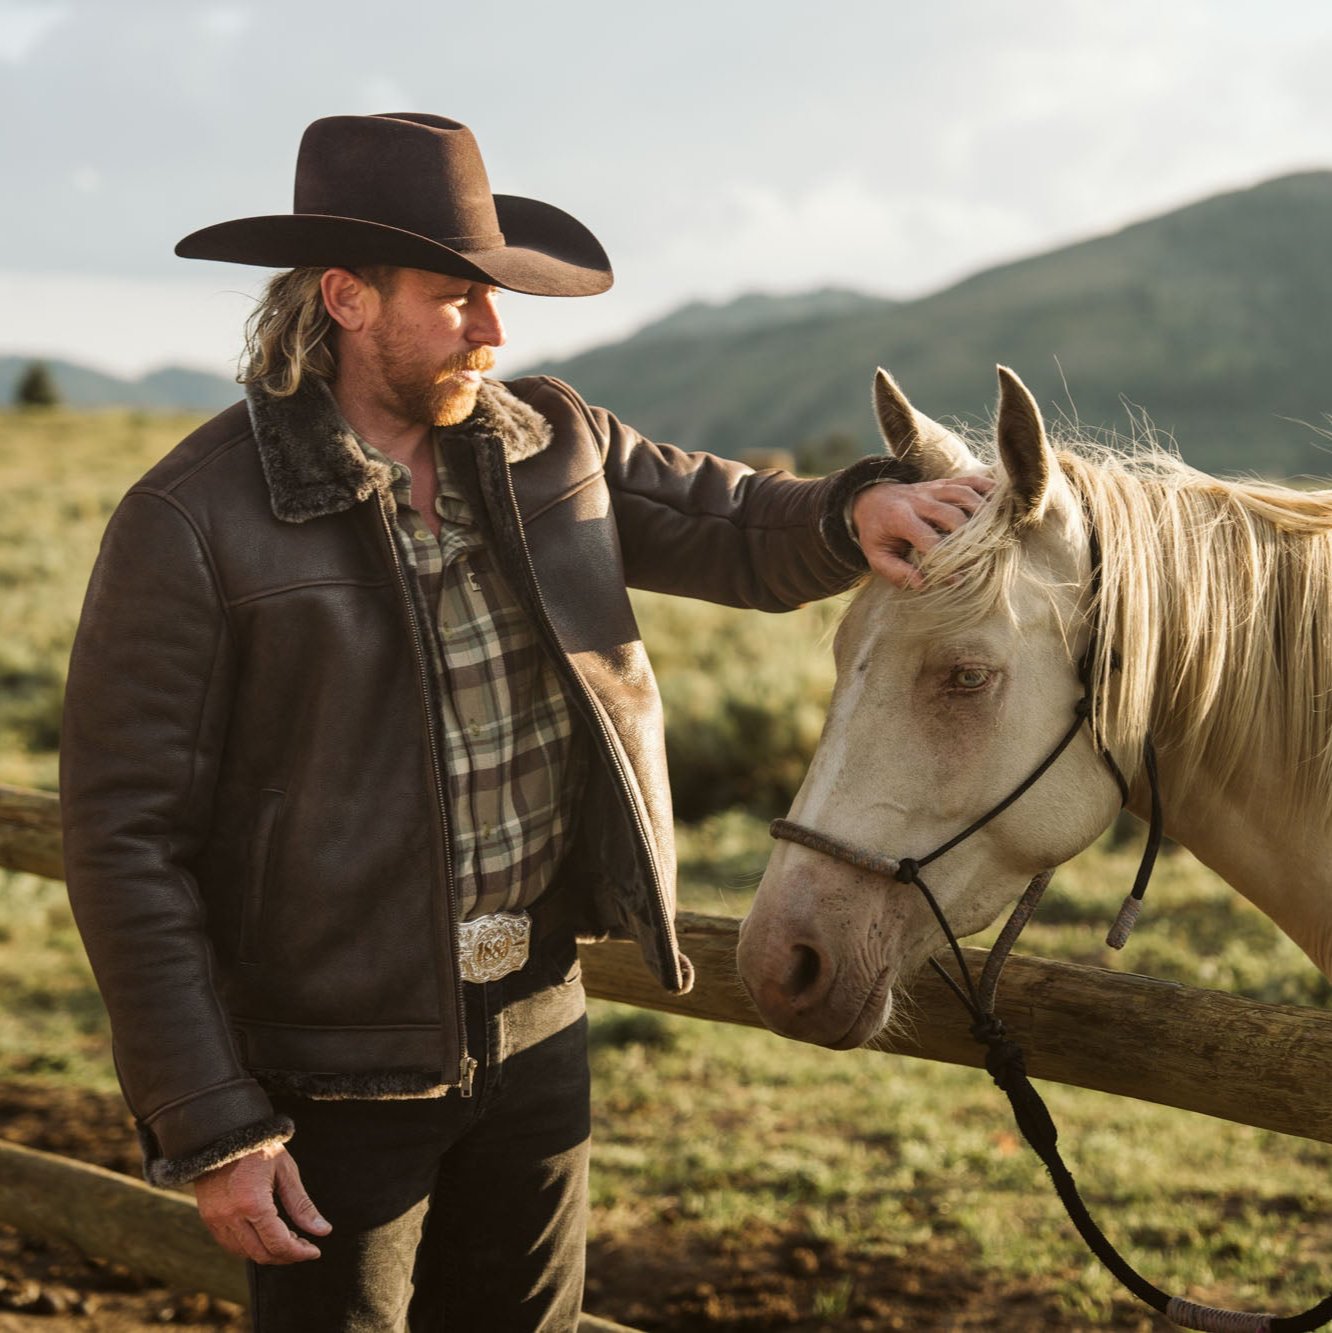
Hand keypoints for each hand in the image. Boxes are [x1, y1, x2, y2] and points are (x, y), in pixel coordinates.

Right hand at [194, 1142, 330, 1264]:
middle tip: (304, 1247)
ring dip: (267, 1253)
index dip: (299, 1252)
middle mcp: (231, 1216)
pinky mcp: (209, 1218)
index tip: (314, 1251)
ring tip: (287, 1240)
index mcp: (253, 1203)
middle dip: (286, 1256)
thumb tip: (323, 1231)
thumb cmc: (259, 1148)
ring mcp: (216, 1219)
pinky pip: (230, 1244)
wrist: (223, 1133)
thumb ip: (302, 1205)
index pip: (278, 1243)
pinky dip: (249, 1247)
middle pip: (261, 1254)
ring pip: (244, 1253)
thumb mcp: (286, 1171)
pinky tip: (265, 1235)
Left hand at [851, 475, 992, 587]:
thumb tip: (922, 584)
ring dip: (982, 513)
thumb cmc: (877, 532)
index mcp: (900, 517)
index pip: (927, 538)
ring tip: (995, 533)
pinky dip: (987, 489)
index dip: (944, 559)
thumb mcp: (876, 555)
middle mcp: (918, 499)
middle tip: (980, 557)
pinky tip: (1000, 504)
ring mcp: (933, 488)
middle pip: (951, 514)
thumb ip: (895, 571)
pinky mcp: (943, 483)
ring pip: (963, 494)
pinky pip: (969, 480)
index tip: (958, 578)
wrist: (871, 499)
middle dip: (968, 537)